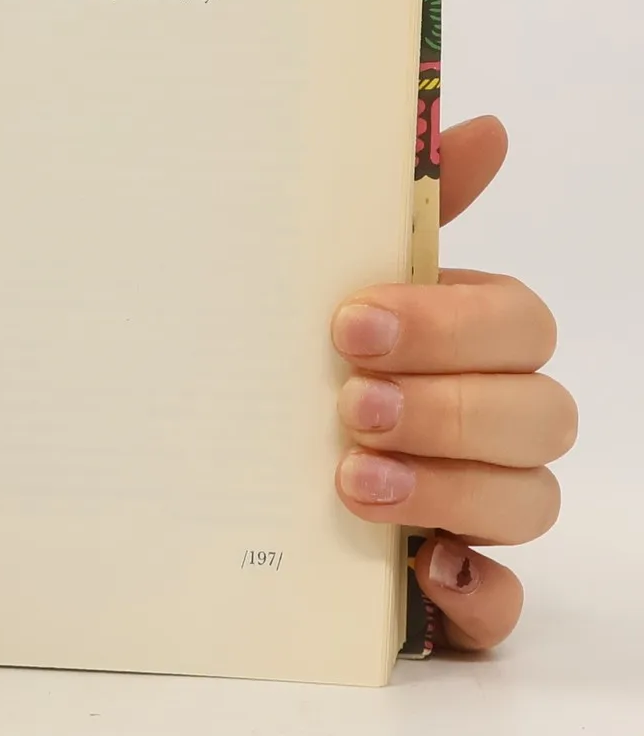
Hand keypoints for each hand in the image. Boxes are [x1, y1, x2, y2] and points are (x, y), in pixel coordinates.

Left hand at [331, 116, 572, 648]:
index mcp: (465, 342)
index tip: (349, 325)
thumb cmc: (289, 357)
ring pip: (531, 503)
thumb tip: (489, 127)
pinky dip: (478, 593)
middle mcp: (488, 424)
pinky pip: (504, 607)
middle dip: (447, 409)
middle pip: (540, 415)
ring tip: (350, 479)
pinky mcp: (452, 586)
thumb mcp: (323, 277)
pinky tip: (424, 570)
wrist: (195, 462)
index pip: (519, 324)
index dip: (449, 325)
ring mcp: (477, 508)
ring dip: (450, 488)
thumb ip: (403, 208)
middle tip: (349, 406)